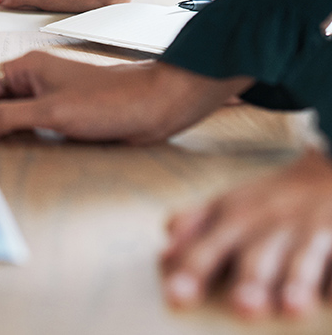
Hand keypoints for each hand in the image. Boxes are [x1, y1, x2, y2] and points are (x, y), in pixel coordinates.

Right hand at [0, 52, 250, 141]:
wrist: (155, 105)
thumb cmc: (109, 101)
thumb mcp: (50, 112)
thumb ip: (6, 118)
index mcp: (26, 66)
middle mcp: (34, 77)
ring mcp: (49, 94)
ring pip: (12, 112)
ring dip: (8, 130)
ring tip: (16, 146)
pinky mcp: (64, 111)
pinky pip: (32, 122)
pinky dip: (26, 134)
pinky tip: (36, 145)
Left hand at [161, 149, 331, 318]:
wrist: (326, 169)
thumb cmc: (267, 201)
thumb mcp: (225, 205)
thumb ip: (192, 228)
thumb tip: (163, 257)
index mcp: (231, 218)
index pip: (206, 249)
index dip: (191, 272)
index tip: (175, 298)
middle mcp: (267, 226)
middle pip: (256, 256)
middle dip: (249, 281)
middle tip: (242, 308)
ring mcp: (308, 231)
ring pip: (302, 258)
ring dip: (296, 282)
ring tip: (291, 308)